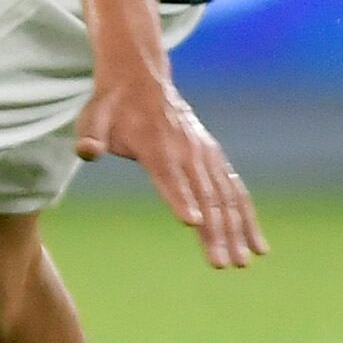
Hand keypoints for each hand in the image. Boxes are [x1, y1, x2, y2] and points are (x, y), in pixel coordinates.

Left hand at [77, 71, 266, 268]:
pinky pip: (235, 191)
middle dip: (215, 232)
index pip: (170, 177)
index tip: (193, 225)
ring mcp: (205, 155)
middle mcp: (187, 151)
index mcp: (156, 145)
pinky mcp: (215, 158)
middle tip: (222, 265)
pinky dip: (248, 217)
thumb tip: (86, 151)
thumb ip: (90, 136)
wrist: (140, 78)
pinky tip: (257, 245)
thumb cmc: (111, 106)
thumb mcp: (92, 117)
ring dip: (237, 231)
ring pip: (226, 197)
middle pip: (204, 196)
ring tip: (243, 263)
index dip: (181, 199)